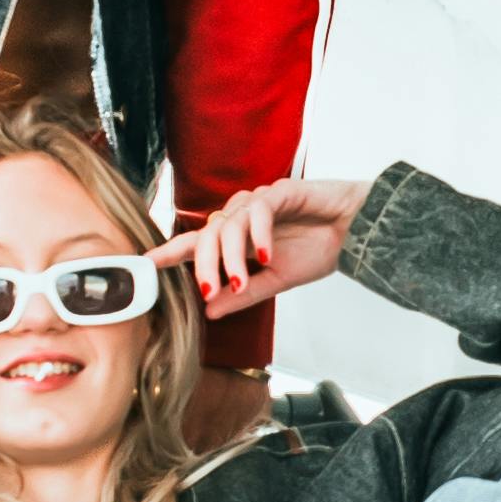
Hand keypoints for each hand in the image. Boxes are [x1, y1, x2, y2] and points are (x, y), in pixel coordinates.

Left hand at [169, 175, 363, 314]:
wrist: (356, 232)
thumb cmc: (319, 249)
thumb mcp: (276, 281)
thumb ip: (244, 294)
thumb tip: (210, 310)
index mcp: (237, 237)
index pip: (195, 244)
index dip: (169, 253)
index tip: (144, 266)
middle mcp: (242, 217)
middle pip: (207, 235)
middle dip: (204, 264)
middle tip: (208, 290)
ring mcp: (259, 202)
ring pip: (228, 223)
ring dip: (231, 255)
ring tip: (241, 280)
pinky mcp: (280, 191)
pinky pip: (259, 209)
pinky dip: (258, 234)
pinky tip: (266, 255)